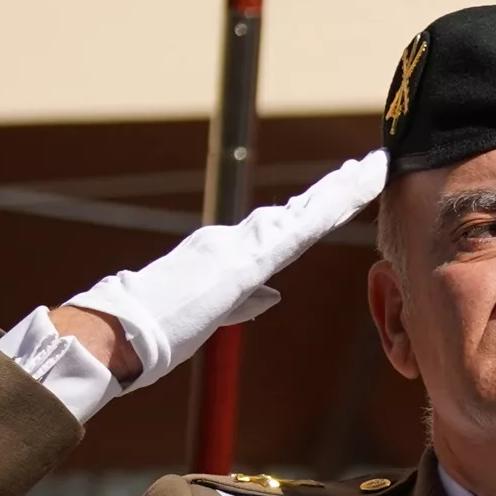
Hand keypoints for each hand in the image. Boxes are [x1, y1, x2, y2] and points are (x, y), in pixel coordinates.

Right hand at [56, 152, 386, 387]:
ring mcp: (241, 244)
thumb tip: (271, 296)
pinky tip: (351, 194)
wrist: (122, 331)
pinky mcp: (244, 257)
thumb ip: (244, 300)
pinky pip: (297, 230)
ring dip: (340, 191)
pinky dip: (327, 210)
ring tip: (372, 168)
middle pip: (301, 212)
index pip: (287, 228)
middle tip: (371, 164)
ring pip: (303, 213)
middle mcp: (239, 239)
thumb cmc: (158, 328)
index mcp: (233, 254)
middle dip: (338, 189)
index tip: (348, 190)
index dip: (319, 209)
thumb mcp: (214, 313)